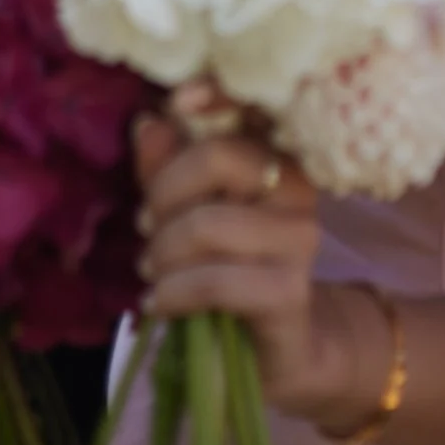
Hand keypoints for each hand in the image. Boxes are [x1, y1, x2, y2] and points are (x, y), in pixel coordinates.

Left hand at [134, 101, 391, 431]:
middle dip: (165, 193)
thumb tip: (149, 122)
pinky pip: (214, 281)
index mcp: (277, 156)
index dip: (216, 93)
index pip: (254, 106)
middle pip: (219, 158)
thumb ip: (169, 167)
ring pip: (208, 224)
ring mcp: (298, 239)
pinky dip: (174, 293)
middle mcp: (297, 188)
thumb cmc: (228, 268)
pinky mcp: (288, 291)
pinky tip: (159, 304)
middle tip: (146, 226)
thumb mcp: (188, 212)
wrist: (275, 351)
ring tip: (153, 271)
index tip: (177, 103)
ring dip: (163, 253)